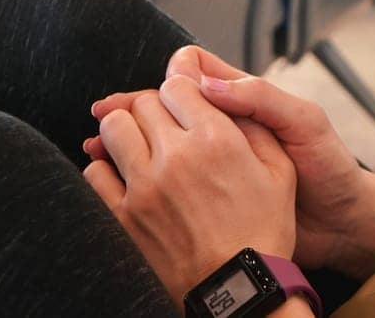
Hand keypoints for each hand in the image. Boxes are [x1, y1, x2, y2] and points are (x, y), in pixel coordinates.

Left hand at [82, 75, 297, 301]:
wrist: (237, 290)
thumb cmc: (262, 231)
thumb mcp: (279, 171)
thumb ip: (254, 125)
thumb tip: (226, 94)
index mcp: (216, 138)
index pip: (177, 85)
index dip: (179, 90)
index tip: (182, 102)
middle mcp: (176, 155)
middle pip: (142, 102)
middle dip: (152, 108)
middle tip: (164, 126)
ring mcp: (144, 186)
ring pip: (112, 128)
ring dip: (125, 130)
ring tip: (139, 145)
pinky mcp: (122, 215)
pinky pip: (95, 171)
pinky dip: (105, 167)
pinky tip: (124, 176)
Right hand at [89, 46, 374, 277]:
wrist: (342, 223)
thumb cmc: (330, 168)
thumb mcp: (304, 124)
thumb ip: (260, 98)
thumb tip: (204, 81)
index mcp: (248, 102)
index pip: (197, 75)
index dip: (167, 76)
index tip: (137, 90)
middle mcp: (227, 127)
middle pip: (170, 106)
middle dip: (134, 106)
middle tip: (102, 115)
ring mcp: (217, 160)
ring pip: (164, 140)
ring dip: (130, 138)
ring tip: (97, 144)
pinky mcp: (212, 191)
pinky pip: (173, 176)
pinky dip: (143, 173)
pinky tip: (119, 177)